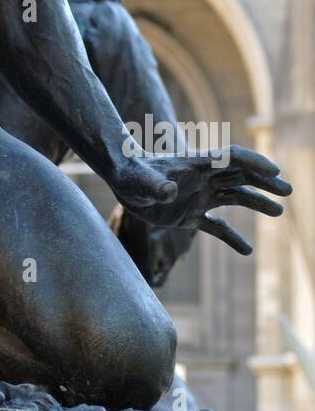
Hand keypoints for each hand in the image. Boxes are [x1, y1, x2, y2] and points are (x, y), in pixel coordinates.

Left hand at [111, 145, 290, 254]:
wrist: (122, 178)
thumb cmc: (129, 175)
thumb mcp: (139, 180)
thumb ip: (154, 185)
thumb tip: (168, 192)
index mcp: (195, 164)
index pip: (230, 158)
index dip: (252, 163)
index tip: (273, 170)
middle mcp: (202, 178)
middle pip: (240, 176)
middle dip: (263, 182)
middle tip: (287, 190)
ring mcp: (198, 195)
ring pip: (235, 197)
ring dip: (257, 202)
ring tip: (279, 211)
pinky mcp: (190, 214)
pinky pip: (216, 226)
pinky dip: (231, 238)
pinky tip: (247, 251)